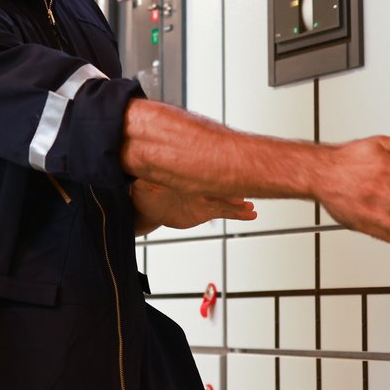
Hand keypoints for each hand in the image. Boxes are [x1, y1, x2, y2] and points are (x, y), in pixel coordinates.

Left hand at [131, 179, 257, 232]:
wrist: (150, 208)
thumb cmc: (145, 194)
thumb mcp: (142, 186)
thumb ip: (143, 180)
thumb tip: (138, 175)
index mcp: (186, 177)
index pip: (203, 177)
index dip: (213, 180)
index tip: (224, 181)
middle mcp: (199, 185)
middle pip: (218, 187)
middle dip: (230, 191)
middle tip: (243, 196)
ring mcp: (205, 197)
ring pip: (225, 200)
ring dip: (238, 204)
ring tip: (250, 208)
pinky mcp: (207, 210)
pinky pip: (224, 212)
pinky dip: (237, 214)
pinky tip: (250, 214)